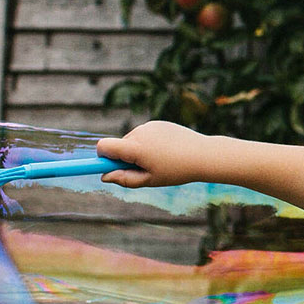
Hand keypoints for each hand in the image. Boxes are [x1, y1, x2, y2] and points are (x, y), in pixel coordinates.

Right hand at [95, 120, 215, 188]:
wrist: (203, 155)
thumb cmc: (176, 171)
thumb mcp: (149, 180)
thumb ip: (125, 179)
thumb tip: (104, 176)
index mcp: (136, 147)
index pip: (104, 146)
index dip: (101, 157)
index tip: (101, 165)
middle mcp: (139, 133)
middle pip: (118, 145)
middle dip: (124, 158)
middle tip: (144, 169)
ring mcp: (149, 126)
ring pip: (131, 141)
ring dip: (137, 151)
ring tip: (159, 160)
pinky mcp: (158, 123)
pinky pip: (144, 135)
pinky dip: (148, 143)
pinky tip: (166, 150)